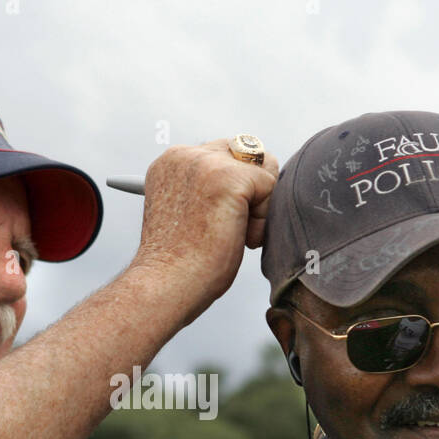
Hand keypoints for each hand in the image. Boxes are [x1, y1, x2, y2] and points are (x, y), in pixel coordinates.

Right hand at [132, 139, 278, 310]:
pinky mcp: (230, 178)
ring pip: (262, 170)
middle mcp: (185, 154)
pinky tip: (240, 238)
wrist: (167, 285)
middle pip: (247, 153)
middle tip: (223, 228)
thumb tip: (257, 180)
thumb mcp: (189, 211)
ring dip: (257, 205)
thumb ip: (209, 188)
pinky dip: (262, 219)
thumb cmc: (180, 263)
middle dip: (249, 190)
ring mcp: (206, 163)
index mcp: (171, 161)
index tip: (209, 224)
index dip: (232, 191)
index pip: (223, 154)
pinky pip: (270, 187)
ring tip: (230, 233)